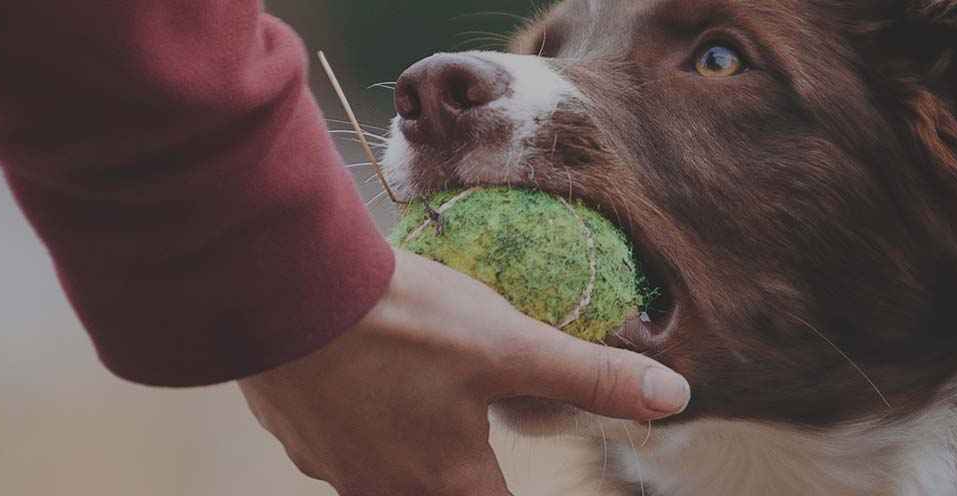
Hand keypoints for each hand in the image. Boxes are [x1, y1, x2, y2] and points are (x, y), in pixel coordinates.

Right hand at [237, 250, 690, 494]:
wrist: (283, 290)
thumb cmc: (400, 321)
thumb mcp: (510, 343)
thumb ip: (589, 375)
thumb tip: (674, 395)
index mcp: (447, 479)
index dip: (508, 491)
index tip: (509, 477)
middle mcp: (386, 488)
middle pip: (438, 495)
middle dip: (458, 476)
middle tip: (468, 440)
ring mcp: (331, 465)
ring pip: (380, 476)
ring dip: (404, 452)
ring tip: (418, 408)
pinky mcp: (291, 431)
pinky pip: (333, 442)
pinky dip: (354, 420)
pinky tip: (358, 379)